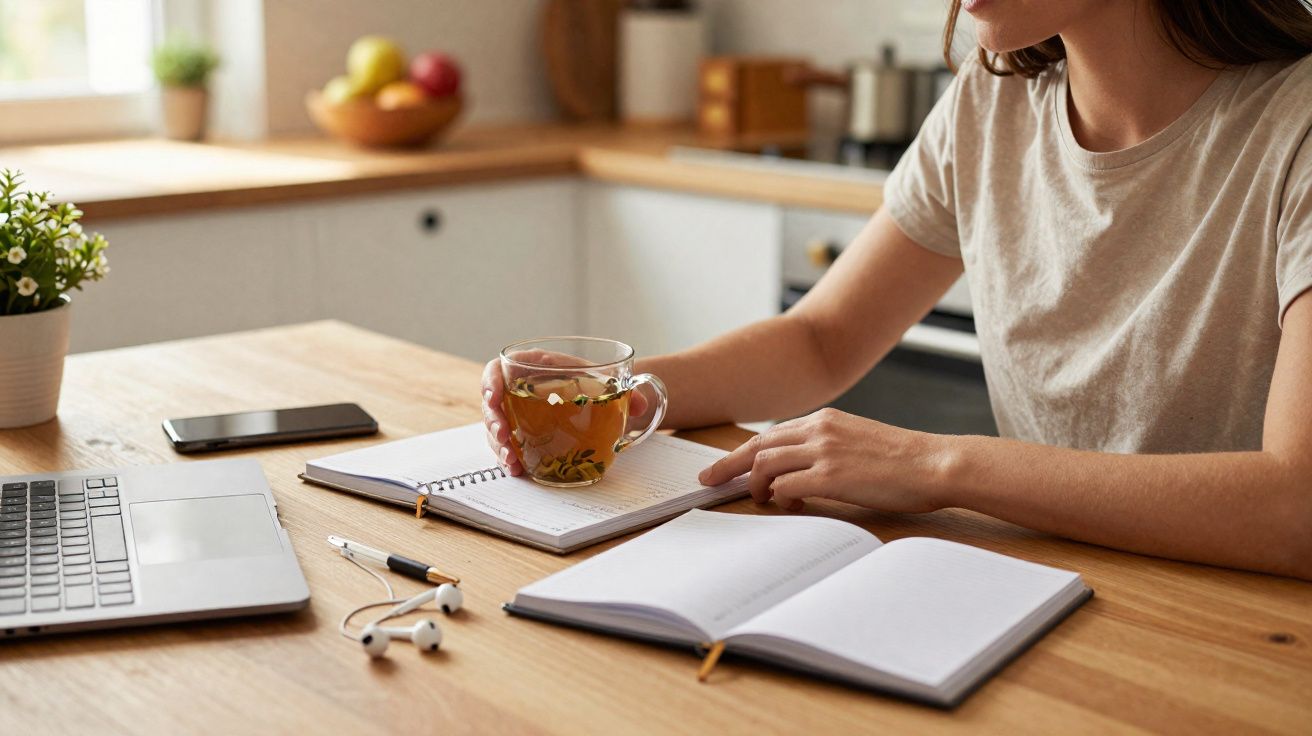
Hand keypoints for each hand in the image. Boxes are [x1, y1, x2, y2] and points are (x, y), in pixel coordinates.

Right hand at [481, 355, 649, 476]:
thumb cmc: (592, 381)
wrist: (599, 397)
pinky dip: (510, 459)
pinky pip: (508, 447)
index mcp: (530, 367)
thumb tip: (640, 404)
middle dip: (493, 422)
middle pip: (492, 405)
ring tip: (512, 460)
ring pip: (496, 430)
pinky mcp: (521, 436)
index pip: (497, 370)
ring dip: (500, 446)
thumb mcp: (605, 380)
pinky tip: (518, 470)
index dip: (490, 382)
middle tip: (505, 436)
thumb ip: (624, 390)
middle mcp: (517, 391)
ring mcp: (516, 416)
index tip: (494, 397)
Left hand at [697, 408, 946, 513]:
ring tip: (759, 501)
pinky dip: (780, 497)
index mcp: (825, 420)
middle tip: (707, 482)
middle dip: (728, 465)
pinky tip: (788, 506)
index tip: (722, 466)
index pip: (771, 435)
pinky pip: (787, 486)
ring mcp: (824, 451)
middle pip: (757, 446)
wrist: (935, 463)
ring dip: (755, 485)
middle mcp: (819, 429)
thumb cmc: (903, 461)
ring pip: (766, 464)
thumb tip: (799, 473)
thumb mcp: (858, 442)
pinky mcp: (832, 475)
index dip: (742, 452)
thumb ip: (827, 449)